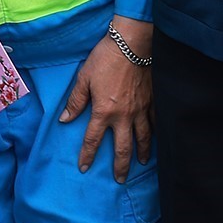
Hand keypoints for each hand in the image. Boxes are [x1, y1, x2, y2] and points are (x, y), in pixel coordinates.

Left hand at [59, 18, 152, 181]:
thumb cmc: (106, 58)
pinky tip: (156, 137)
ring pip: (143, 138)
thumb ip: (76, 100)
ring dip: (142, 153)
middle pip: (122, 148)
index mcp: (104, 111)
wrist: (132, 43)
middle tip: (120, 179)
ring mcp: (141, 109)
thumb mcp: (85, 78)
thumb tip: (65, 119)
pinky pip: (156, 121)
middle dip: (120, 166)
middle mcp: (123, 115)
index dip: (87, 155)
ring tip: (142, 162)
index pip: (93, 140)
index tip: (84, 167)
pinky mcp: (153, 100)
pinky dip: (156, 132)